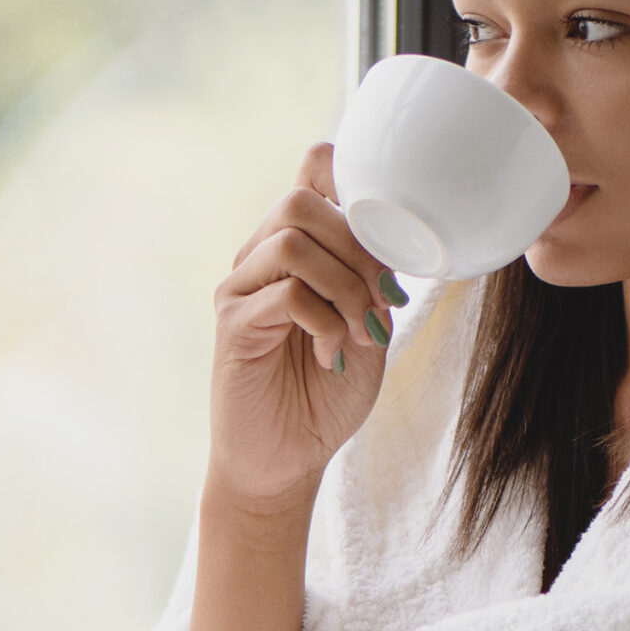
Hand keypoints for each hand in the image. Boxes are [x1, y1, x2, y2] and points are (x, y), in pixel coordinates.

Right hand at [206, 141, 400, 504]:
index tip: (387, 244)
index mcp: (295, 248)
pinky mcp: (233, 324)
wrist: (285, 460)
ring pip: (294, 241)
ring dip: (345, 287)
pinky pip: (287, 293)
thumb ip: (372, 279)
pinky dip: (325, 322)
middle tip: (380, 301)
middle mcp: (259, 256)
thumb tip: (396, 237)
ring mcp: (240, 287)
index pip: (312, 170)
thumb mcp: (366, 326)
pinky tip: (332, 355)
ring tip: (360, 332)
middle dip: (358, 248)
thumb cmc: (325, 395)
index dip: (353, 185)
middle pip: (302, 200)